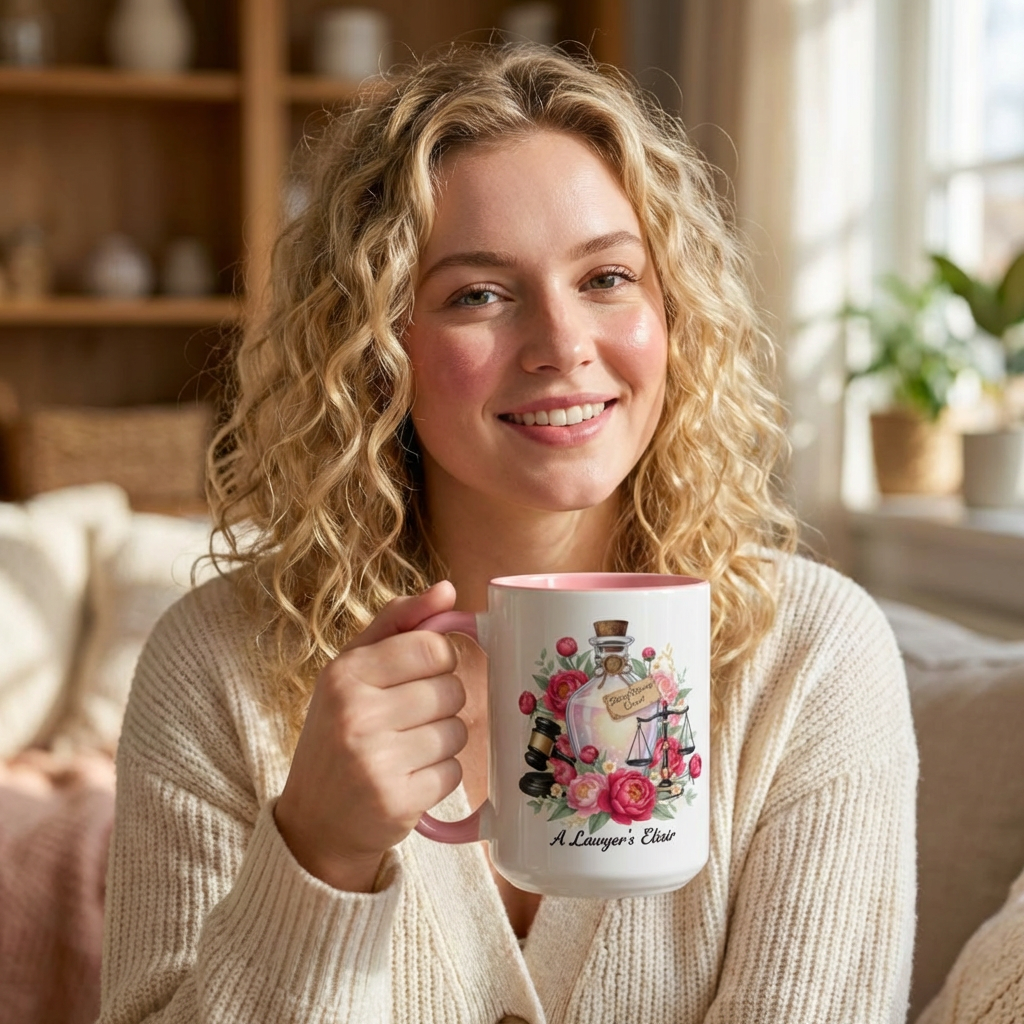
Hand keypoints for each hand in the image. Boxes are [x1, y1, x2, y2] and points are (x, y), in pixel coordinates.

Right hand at [274, 581, 466, 890]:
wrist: (315, 822)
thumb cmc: (340, 732)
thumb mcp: (353, 669)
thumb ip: (399, 623)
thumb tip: (447, 590)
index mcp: (345, 673)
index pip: (432, 647)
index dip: (437, 662)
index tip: (417, 677)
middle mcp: (356, 714)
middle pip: (451, 689)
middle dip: (441, 704)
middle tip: (407, 721)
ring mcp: (376, 761)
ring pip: (458, 731)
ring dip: (442, 741)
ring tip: (406, 751)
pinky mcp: (398, 802)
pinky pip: (454, 772)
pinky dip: (440, 776)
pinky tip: (408, 779)